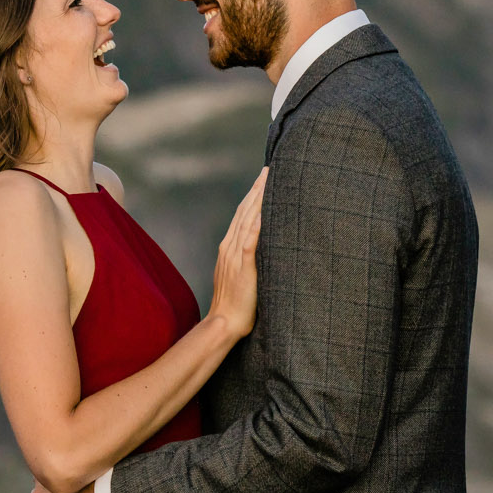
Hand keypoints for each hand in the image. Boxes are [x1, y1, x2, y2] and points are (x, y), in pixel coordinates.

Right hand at [210, 167, 265, 340]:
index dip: (252, 195)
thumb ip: (247, 259)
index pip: (242, 214)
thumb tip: (262, 248)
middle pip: (244, 211)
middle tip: (269, 169)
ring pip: (247, 220)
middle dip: (257, 189)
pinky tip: (265, 210)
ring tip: (269, 180)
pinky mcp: (243, 267)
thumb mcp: (240, 275)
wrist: (224, 323)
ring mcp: (234, 256)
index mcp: (229, 248)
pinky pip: (251, 241)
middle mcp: (229, 247)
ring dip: (258, 199)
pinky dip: (257, 223)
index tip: (263, 178)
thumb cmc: (236, 304)